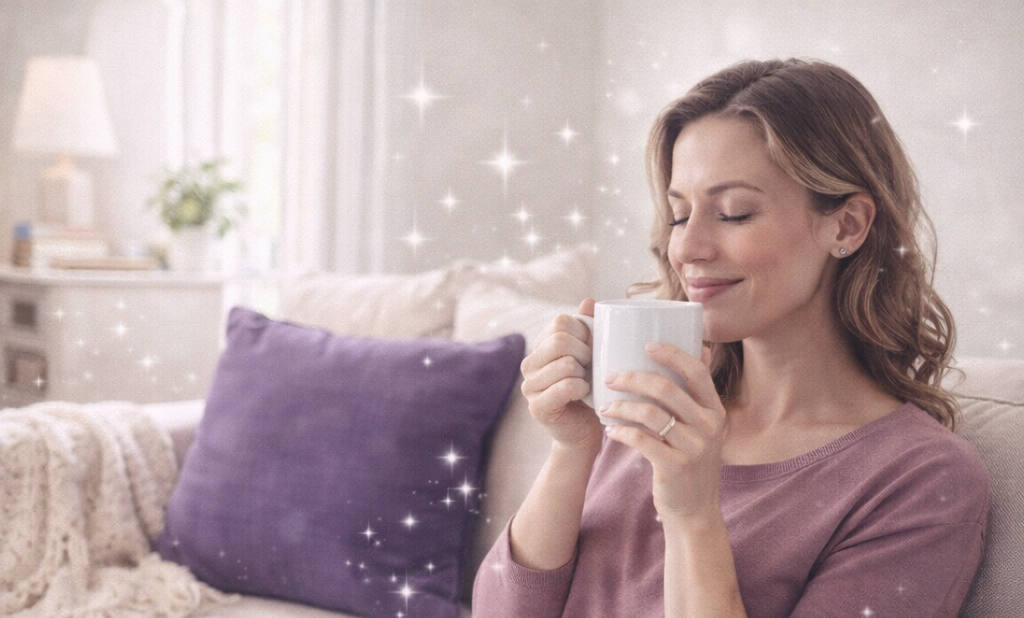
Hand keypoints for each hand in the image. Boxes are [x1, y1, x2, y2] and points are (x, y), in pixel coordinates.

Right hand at [519, 299, 604, 451]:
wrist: (585, 432)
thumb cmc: (591, 392)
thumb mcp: (591, 356)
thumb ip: (587, 329)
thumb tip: (589, 301)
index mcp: (540, 347)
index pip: (560, 322)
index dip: (583, 331)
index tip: (593, 347)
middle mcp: (529, 364)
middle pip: (559, 340)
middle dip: (585, 352)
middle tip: (592, 366)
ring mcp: (529, 386)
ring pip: (565, 363)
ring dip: (585, 373)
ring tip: (588, 382)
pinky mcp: (537, 407)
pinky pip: (566, 386)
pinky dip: (582, 388)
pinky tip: (585, 394)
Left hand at [599, 343, 726, 521]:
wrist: (694, 509)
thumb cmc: (692, 461)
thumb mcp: (703, 427)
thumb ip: (698, 394)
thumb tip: (702, 349)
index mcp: (715, 410)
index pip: (697, 373)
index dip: (672, 355)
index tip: (647, 345)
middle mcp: (709, 425)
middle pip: (667, 389)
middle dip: (633, 378)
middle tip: (610, 377)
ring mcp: (694, 447)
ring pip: (650, 413)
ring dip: (621, 406)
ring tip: (605, 407)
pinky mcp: (675, 466)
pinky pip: (640, 439)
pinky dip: (621, 432)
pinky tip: (611, 431)